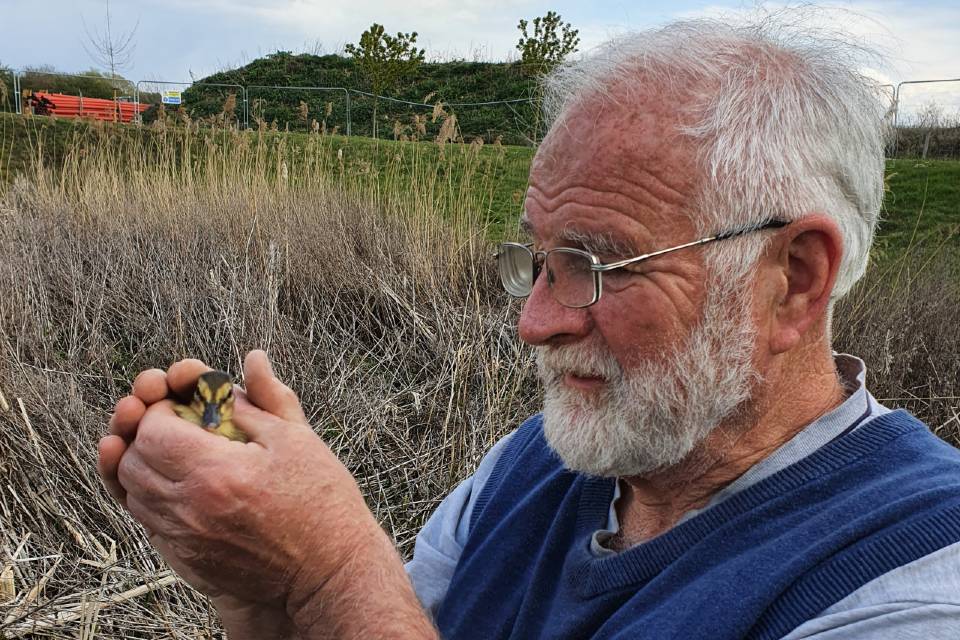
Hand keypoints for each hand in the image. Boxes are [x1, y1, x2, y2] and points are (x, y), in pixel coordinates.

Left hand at [98, 351, 382, 633]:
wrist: (329, 572)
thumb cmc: (322, 502)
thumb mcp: (298, 440)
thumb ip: (266, 398)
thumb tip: (253, 359)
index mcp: (216, 472)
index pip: (152, 431)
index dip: (160, 409)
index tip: (182, 404)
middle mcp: (190, 509)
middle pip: (132, 463)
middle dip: (144, 435)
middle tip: (175, 423)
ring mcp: (185, 539)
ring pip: (133, 495)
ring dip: (144, 466)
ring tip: (177, 453)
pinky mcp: (187, 560)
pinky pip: (148, 522)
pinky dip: (152, 497)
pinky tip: (181, 485)